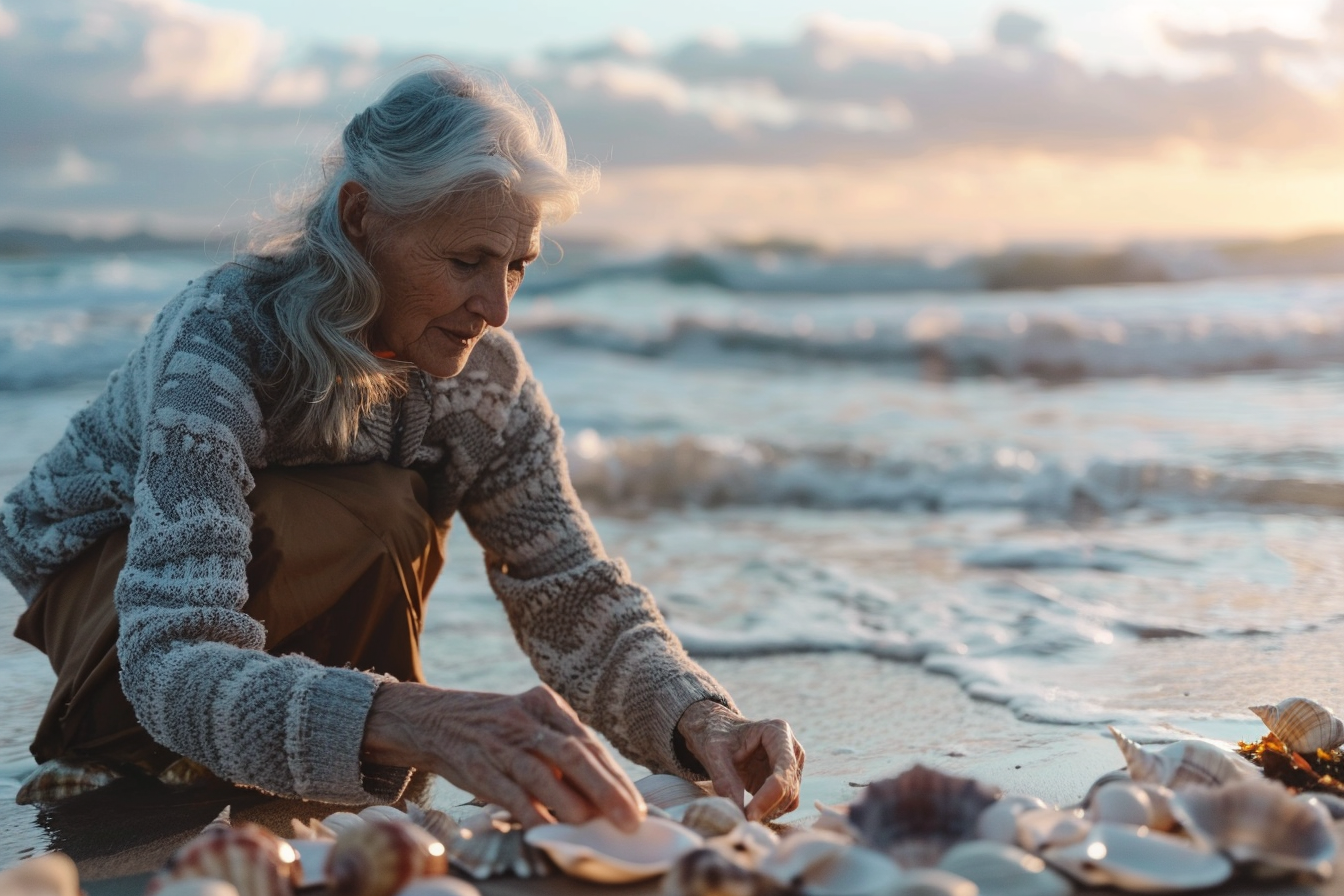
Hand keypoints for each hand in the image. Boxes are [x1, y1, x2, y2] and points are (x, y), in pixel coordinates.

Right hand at [363, 682, 645, 830]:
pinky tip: (547, 830)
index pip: (589, 743)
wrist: (433, 718)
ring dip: (569, 802)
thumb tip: (602, 791)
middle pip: (574, 754)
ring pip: (542, 773)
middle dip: (605, 789)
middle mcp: (526, 720)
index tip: (635, 805)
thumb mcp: (528, 721)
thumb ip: (560, 747)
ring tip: (592, 825)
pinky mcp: (478, 765)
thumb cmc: (492, 727)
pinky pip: (509, 793)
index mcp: (545, 704)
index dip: (615, 776)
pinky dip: (530, 813)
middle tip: (628, 819)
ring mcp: (501, 742)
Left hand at [676, 700, 804, 821]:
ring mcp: (792, 765)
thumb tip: (739, 813)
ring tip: (742, 813)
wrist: (717, 731)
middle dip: (767, 807)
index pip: (782, 771)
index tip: (748, 816)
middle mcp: (792, 748)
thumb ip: (725, 780)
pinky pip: (785, 803)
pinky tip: (750, 810)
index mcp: (778, 732)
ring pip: (790, 799)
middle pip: (789, 788)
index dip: (768, 797)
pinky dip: (770, 811)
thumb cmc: (716, 736)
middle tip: (741, 819)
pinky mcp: (787, 780)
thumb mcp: (714, 753)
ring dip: (769, 811)